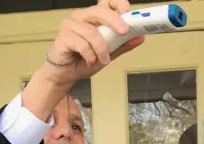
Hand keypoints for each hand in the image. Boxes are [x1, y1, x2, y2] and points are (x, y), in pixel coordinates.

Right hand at [21, 0, 143, 120]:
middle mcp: (81, 17)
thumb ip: (122, 45)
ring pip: (91, 32)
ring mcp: (70, 25)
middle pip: (99, 11)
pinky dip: (89, 55)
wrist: (65, 76)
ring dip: (101, 49)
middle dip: (114, 21)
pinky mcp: (63, 37)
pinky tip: (90, 61)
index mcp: (93, 17)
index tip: (127, 12)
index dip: (118, 4)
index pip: (106, 2)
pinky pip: (81, 44)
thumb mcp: (108, 54)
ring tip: (103, 61)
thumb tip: (140, 37)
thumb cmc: (82, 61)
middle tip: (124, 32)